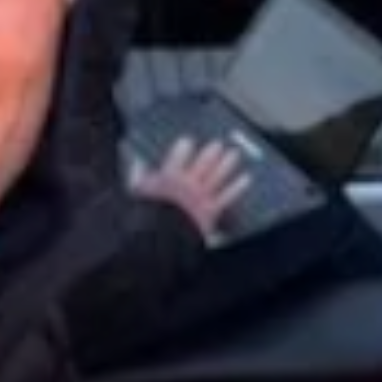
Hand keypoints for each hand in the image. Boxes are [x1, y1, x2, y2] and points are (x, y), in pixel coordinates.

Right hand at [129, 136, 252, 239]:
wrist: (161, 240)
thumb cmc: (146, 220)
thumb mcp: (135, 195)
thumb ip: (137, 176)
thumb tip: (137, 162)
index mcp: (168, 179)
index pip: (177, 158)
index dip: (183, 149)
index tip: (188, 141)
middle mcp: (187, 184)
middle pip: (201, 164)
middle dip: (210, 153)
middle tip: (218, 144)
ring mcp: (201, 196)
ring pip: (217, 176)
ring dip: (226, 164)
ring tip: (234, 154)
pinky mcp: (211, 210)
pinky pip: (227, 196)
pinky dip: (238, 187)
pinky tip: (246, 179)